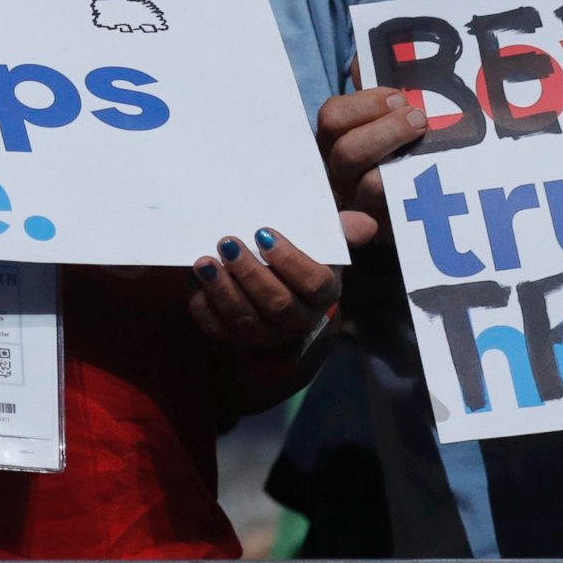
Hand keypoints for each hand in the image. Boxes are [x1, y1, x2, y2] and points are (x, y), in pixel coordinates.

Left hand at [188, 227, 339, 353]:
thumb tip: (367, 224)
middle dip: (251, 273)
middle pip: (277, 304)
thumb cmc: (295, 259)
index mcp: (321, 295)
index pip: (314, 283)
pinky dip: (204, 306)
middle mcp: (296, 320)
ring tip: (205, 263)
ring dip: (223, 291)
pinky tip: (195, 282)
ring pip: (245, 320)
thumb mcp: (318, 243)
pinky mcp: (233, 338)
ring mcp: (264, 334)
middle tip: (228, 243)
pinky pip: (217, 328)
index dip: (290, 260)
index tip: (263, 233)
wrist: (272, 290)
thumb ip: (337, 231)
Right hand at [318, 85, 424, 243]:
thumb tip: (363, 60)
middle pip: (346, 152)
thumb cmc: (404, 149)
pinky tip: (410, 202)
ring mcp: (362, 206)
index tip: (399, 98)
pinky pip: (387, 226)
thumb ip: (376, 90)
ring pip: (371, 186)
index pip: (333, 118)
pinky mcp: (387, 232)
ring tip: (430, 150)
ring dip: (401, 169)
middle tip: (418, 119)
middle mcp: (342, 174)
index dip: (365, 104)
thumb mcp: (389, 117)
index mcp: (338, 141)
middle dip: (385, 131)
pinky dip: (390, 217)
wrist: (434, 204)